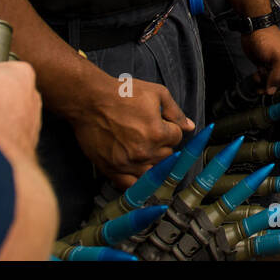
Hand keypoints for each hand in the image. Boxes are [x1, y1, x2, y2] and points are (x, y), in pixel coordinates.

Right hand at [71, 76, 194, 189]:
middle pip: (167, 157)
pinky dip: (136, 182)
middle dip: (163, 146)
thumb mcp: (156, 93)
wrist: (89, 100)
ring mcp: (127, 163)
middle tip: (151, 135)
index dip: (171, 129)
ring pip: (152, 173)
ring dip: (152, 164)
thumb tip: (190, 127)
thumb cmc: (122, 94)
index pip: (177, 138)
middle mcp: (144, 152)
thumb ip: (175, 111)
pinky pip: (129, 186)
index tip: (162, 124)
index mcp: (157, 133)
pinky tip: (136, 171)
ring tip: (144, 150)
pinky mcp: (111, 170)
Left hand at [241, 25, 279, 94]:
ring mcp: (274, 65)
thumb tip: (272, 90)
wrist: (253, 30)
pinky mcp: (265, 66)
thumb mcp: (279, 57)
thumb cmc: (268, 37)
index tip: (272, 81)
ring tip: (259, 74)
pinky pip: (263, 79)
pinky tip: (256, 74)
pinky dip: (259, 79)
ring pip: (271, 82)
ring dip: (264, 81)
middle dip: (271, 83)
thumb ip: (278, 75)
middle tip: (264, 79)